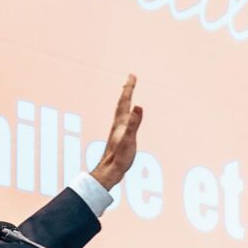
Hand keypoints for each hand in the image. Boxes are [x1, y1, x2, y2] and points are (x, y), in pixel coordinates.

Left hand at [89, 75, 143, 190]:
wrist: (109, 172)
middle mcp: (118, 125)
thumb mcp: (129, 139)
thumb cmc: (119, 157)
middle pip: (122, 104)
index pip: (125, 102)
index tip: (132, 75)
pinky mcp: (119, 139)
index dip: (129, 88)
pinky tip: (126, 120)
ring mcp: (118, 132)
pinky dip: (126, 116)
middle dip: (127, 91)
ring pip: (122, 113)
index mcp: (121, 123)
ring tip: (128, 96)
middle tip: (130, 79)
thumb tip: (138, 106)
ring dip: (125, 102)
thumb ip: (134, 123)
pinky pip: (124, 122)